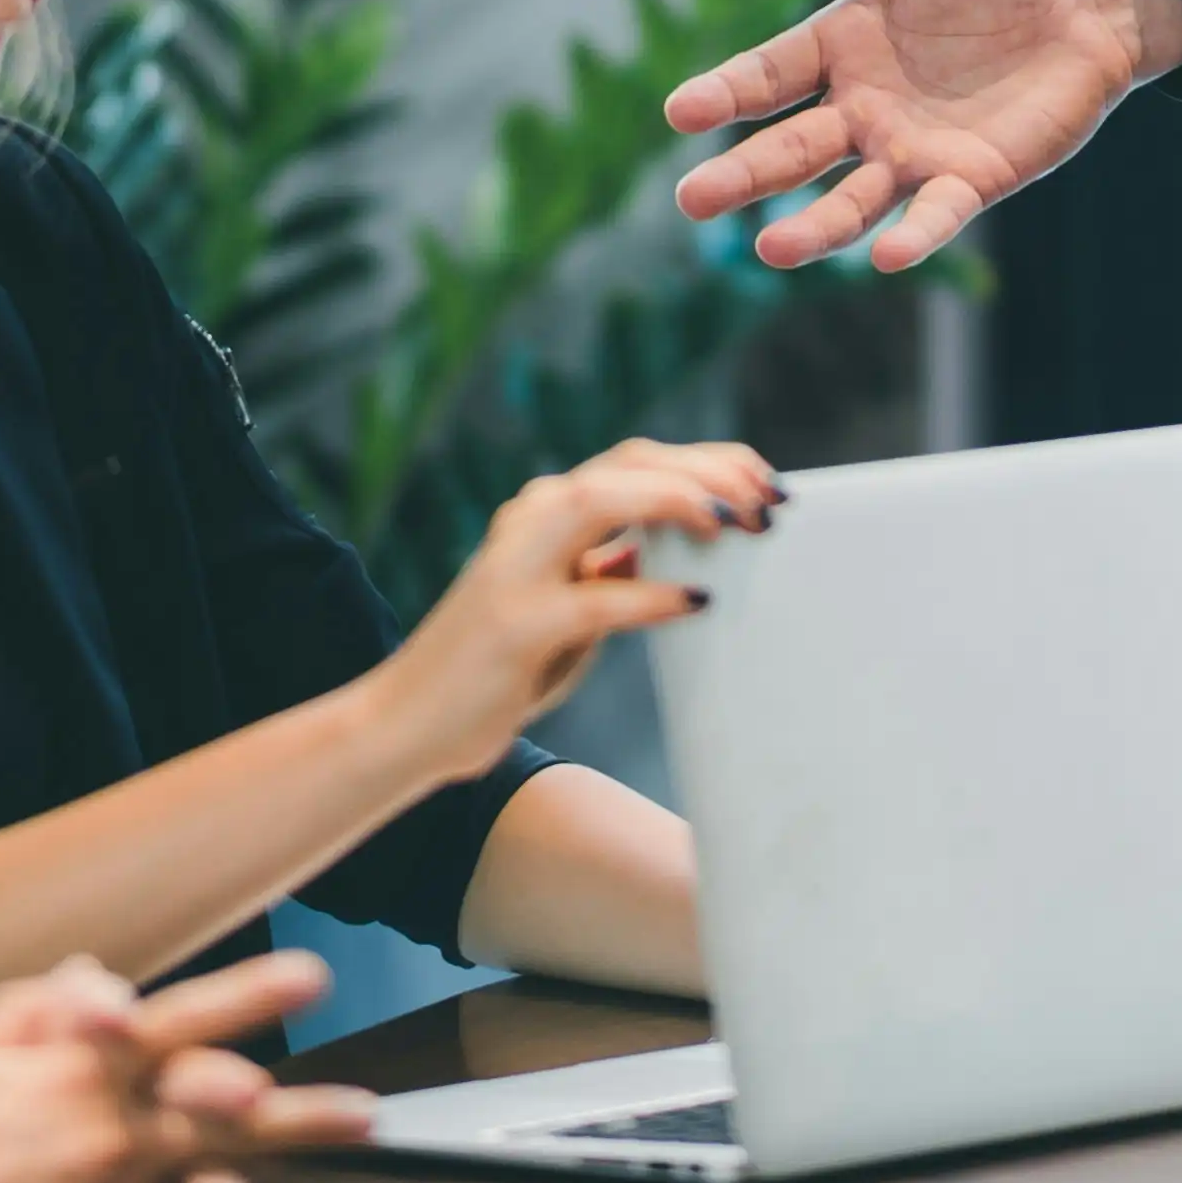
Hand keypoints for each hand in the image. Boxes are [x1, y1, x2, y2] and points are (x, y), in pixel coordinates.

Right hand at [366, 440, 775, 773]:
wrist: (410, 723)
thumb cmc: (500, 666)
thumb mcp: (569, 608)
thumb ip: (612, 569)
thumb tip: (683, 545)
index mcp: (546, 512)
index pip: (639, 460)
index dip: (710, 462)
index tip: (767, 484)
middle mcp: (528, 521)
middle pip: (630, 463)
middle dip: (709, 470)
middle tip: (770, 502)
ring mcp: (515, 568)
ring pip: (600, 499)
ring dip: (677, 501)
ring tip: (735, 524)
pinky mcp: (515, 625)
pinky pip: (595, 599)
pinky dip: (651, 596)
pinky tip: (697, 604)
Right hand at [662, 0, 1181, 272]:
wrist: (1086, 0)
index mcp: (839, 48)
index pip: (768, 76)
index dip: (725, 93)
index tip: (680, 110)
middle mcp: (864, 110)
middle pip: (792, 150)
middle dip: (744, 176)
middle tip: (691, 201)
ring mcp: (913, 151)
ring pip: (851, 198)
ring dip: (814, 227)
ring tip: (771, 252)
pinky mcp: (971, 178)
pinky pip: (935, 215)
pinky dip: (912, 235)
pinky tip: (886, 257)